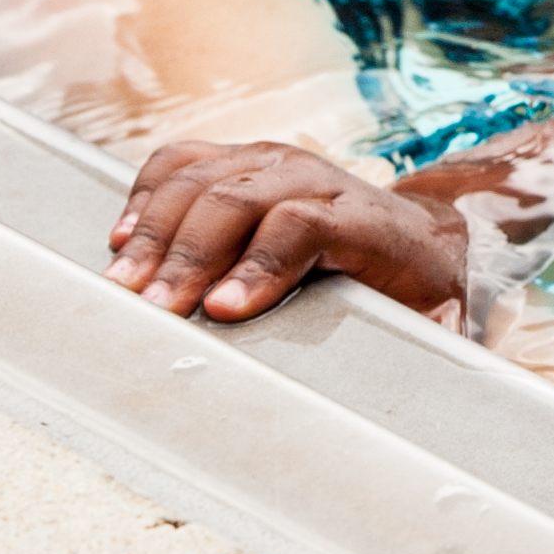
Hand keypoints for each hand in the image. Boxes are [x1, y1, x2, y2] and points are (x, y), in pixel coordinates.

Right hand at [106, 139, 468, 323]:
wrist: (422, 235)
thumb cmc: (417, 289)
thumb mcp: (431, 320)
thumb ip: (418, 345)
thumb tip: (405, 395)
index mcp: (366, 218)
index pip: (303, 224)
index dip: (258, 266)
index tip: (219, 312)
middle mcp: (315, 177)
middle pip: (238, 201)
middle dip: (189, 257)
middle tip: (153, 309)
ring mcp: (271, 161)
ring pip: (202, 178)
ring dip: (156, 230)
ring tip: (124, 283)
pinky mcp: (238, 158)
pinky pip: (180, 162)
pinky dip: (145, 196)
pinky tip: (123, 238)